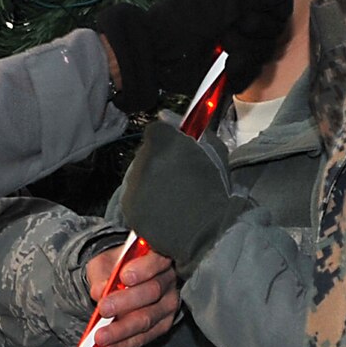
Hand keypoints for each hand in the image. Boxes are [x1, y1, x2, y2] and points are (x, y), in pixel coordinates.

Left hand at [84, 244, 178, 346]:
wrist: (122, 279)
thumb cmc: (116, 267)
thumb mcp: (105, 263)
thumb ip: (102, 274)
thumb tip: (99, 291)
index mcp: (158, 257)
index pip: (157, 261)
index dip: (143, 270)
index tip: (124, 277)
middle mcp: (169, 279)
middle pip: (152, 291)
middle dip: (126, 302)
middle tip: (104, 309)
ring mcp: (169, 303)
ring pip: (149, 318)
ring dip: (122, 329)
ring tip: (101, 336)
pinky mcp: (164, 324)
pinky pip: (146, 336)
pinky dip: (125, 343)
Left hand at [94, 0, 293, 111]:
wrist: (157, 53)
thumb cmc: (185, 17)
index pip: (280, 0)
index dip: (272, 10)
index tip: (250, 15)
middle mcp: (244, 17)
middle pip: (276, 29)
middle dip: (253, 34)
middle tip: (227, 32)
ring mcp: (240, 44)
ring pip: (266, 53)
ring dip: (244, 53)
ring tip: (221, 49)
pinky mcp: (233, 69)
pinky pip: (253, 73)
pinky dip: (239, 72)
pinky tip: (223, 68)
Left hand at [119, 119, 250, 278]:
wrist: (208, 230)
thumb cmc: (215, 191)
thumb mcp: (212, 152)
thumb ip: (188, 130)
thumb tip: (166, 116)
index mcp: (163, 142)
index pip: (156, 130)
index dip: (167, 139)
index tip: (175, 148)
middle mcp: (143, 160)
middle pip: (145, 153)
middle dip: (158, 160)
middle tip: (178, 175)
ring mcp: (134, 184)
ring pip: (138, 175)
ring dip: (150, 181)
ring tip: (173, 195)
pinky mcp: (129, 206)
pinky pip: (133, 197)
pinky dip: (144, 201)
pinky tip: (163, 208)